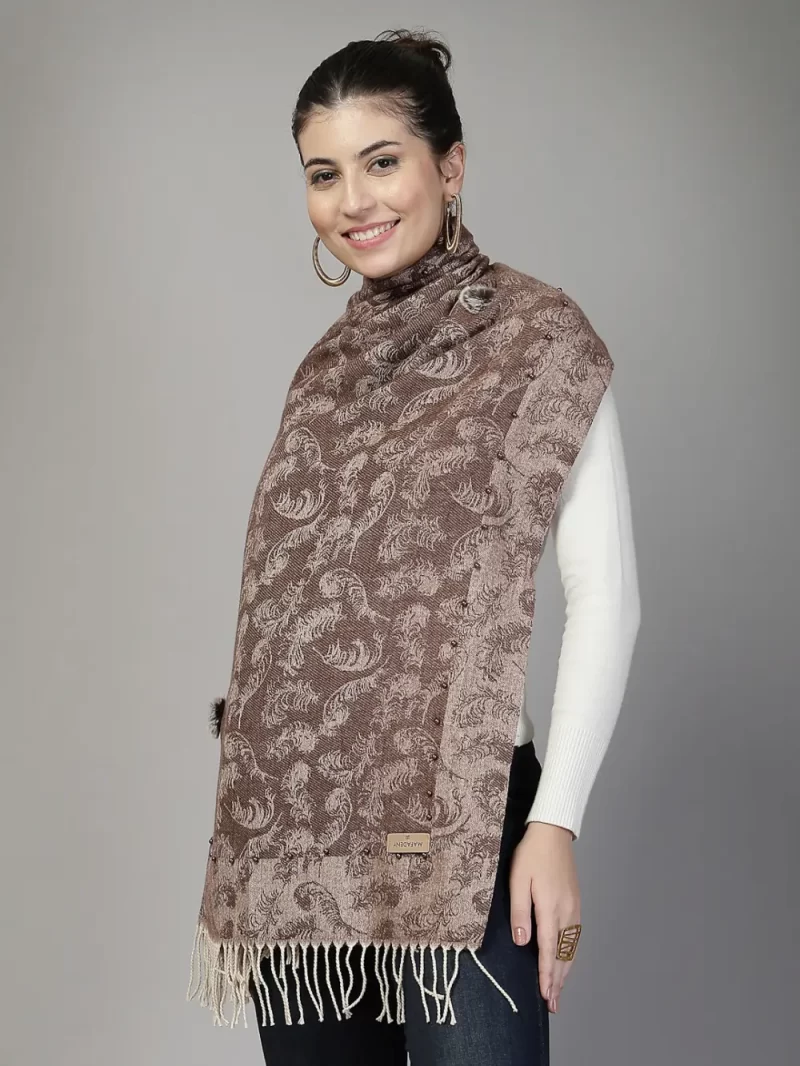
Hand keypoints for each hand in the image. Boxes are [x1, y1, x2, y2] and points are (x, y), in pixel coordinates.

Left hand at [508, 820, 580, 1013]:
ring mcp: (574, 908)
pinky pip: (574, 937)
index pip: (547, 949)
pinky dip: (570, 955)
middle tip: (551, 1004)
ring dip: (564, 971)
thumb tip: (522, 941)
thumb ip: (520, 911)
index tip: (544, 995)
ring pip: (571, 948)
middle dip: (556, 981)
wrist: (553, 832)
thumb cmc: (531, 854)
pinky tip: (565, 962)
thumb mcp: (518, 879)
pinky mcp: (575, 903)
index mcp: (551, 908)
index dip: (545, 974)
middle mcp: (566, 912)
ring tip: (557, 991)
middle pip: (562, 954)